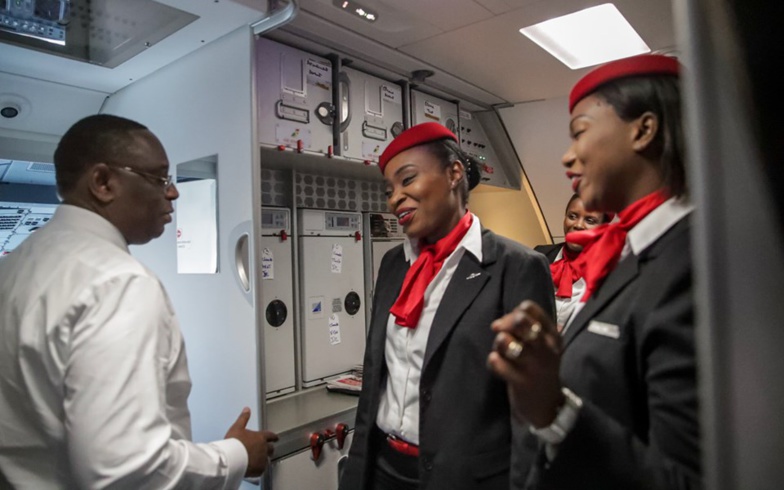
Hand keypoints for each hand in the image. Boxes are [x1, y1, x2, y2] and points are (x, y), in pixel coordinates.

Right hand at [224, 407, 278, 477]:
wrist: (231, 458)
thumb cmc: (234, 443)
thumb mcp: (237, 427)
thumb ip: (243, 418)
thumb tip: (246, 410)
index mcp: (260, 437)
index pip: (270, 436)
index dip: (273, 437)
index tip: (276, 438)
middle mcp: (264, 448)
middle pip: (271, 448)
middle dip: (270, 448)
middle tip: (268, 450)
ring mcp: (262, 459)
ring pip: (267, 459)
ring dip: (264, 459)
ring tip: (260, 460)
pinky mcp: (259, 469)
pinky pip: (262, 469)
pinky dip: (259, 468)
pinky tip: (255, 469)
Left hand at [487, 300, 563, 427]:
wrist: (547, 405)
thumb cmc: (539, 368)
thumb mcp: (542, 345)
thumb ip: (525, 329)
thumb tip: (497, 324)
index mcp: (553, 335)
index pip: (529, 308)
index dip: (514, 313)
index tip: (512, 325)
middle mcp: (546, 348)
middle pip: (520, 320)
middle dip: (506, 324)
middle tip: (501, 333)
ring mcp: (534, 366)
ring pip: (505, 340)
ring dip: (498, 343)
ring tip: (501, 352)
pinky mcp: (521, 382)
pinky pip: (496, 362)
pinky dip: (493, 361)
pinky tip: (498, 365)